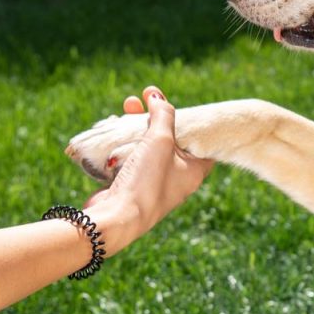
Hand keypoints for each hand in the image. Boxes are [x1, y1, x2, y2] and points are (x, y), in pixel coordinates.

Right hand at [83, 86, 211, 254]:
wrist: (115, 218)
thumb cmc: (146, 180)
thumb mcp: (161, 140)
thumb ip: (163, 115)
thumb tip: (157, 97)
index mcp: (194, 170)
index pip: (199, 139)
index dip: (188, 118)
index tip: (173, 103)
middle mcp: (177, 177)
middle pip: (170, 138)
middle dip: (155, 115)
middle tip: (144, 96)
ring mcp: (153, 181)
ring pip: (148, 145)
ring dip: (137, 125)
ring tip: (126, 106)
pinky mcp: (132, 184)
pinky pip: (131, 156)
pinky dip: (124, 141)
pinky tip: (113, 127)